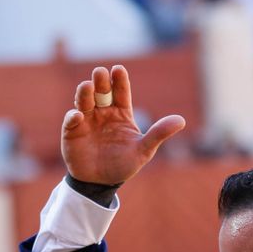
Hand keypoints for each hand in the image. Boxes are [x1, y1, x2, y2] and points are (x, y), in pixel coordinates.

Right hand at [61, 65, 184, 185]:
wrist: (101, 182)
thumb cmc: (124, 164)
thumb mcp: (144, 150)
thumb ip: (159, 134)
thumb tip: (181, 120)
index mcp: (121, 113)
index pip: (120, 92)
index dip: (119, 80)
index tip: (118, 69)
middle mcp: (103, 112)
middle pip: (101, 91)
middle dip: (100, 81)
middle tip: (100, 72)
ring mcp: (86, 120)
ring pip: (84, 101)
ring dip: (84, 93)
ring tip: (87, 86)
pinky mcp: (72, 131)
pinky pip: (71, 120)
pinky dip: (73, 116)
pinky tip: (78, 115)